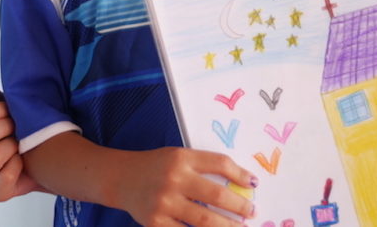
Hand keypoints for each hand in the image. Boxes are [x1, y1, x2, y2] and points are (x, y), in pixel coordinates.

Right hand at [0, 83, 42, 200]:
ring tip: (20, 144)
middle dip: (6, 127)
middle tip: (19, 126)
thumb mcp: (9, 110)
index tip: (11, 110)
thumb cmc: (20, 131)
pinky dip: (18, 165)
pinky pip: (6, 177)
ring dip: (13, 147)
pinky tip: (22, 161)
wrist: (43, 157)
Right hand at [116, 146, 256, 225]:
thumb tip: (238, 184)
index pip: (219, 163)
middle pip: (216, 195)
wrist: (122, 178)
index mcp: (182, 158)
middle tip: (252, 212)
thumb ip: (203, 167)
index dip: (240, 174)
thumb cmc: (157, 167)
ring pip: (204, 220)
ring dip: (227, 226)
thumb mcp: (178, 157)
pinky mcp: (155, 223)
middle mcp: (174, 179)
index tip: (253, 183)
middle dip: (239, 206)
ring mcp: (164, 203)